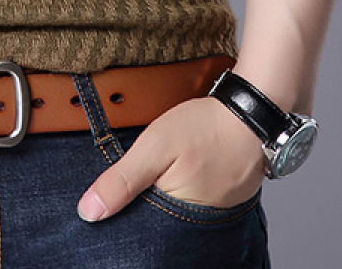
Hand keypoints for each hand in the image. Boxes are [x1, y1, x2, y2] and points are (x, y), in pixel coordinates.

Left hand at [76, 96, 265, 220]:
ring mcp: (214, 217)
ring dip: (165, 197)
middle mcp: (196, 226)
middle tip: (146, 172)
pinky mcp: (224, 203)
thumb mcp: (155, 146)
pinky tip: (179, 173)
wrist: (252, 114)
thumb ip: (122, 179)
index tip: (112, 194)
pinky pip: (196, 205)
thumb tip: (89, 211)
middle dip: (144, 203)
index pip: (137, 227)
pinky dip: (184, 190)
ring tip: (164, 171)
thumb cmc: (206, 128)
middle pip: (156, 222)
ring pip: (176, 213)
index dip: (122, 210)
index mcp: (176, 218)